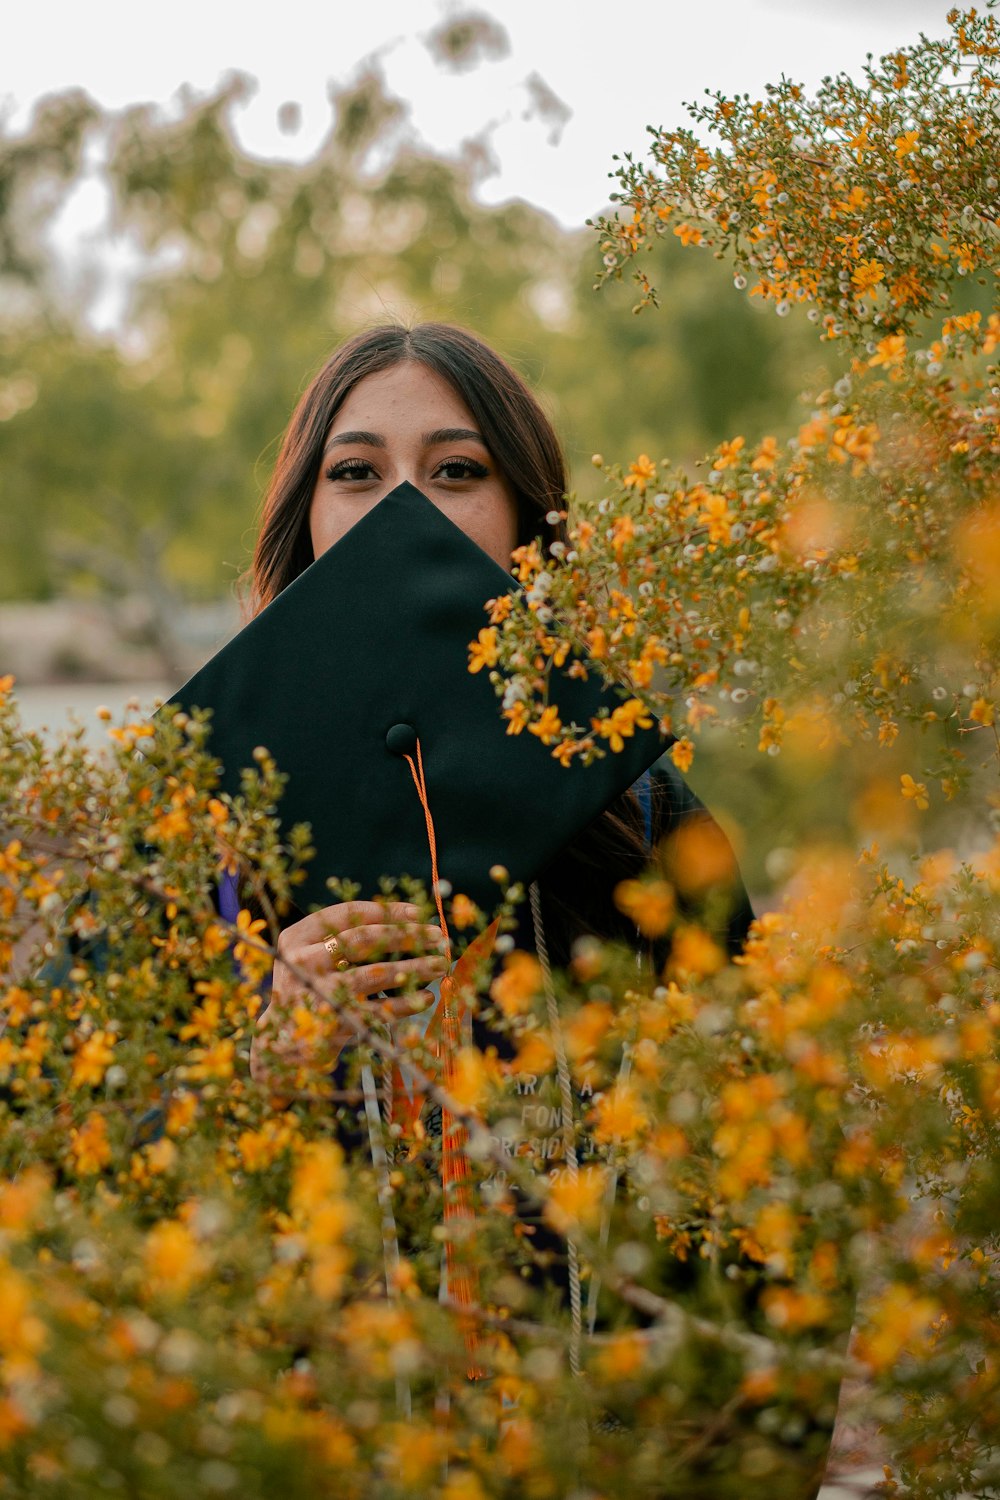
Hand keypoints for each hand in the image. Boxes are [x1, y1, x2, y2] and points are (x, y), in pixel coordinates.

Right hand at [250, 900, 448, 1084]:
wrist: (280, 1043)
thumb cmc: (308, 989)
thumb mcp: (311, 956)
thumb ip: (342, 938)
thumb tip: (408, 921)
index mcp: (297, 938)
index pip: (348, 914)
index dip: (388, 911)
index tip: (420, 912)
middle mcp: (303, 962)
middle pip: (364, 939)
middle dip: (406, 935)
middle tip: (438, 937)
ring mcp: (319, 993)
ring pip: (376, 973)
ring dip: (414, 968)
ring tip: (440, 964)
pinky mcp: (333, 1022)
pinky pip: (379, 1010)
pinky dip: (406, 1003)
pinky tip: (426, 997)